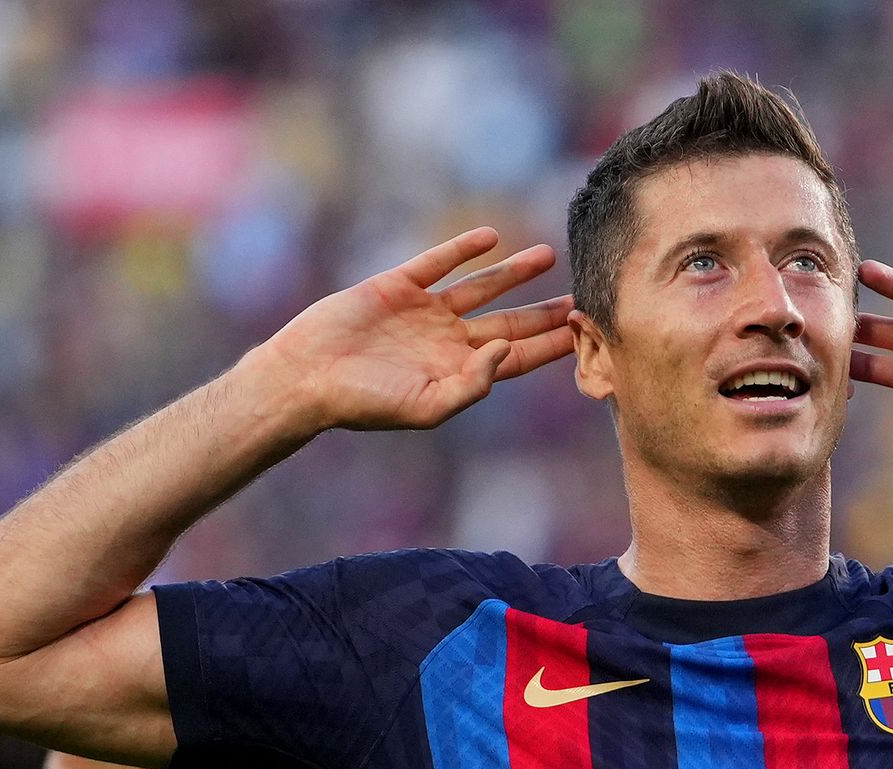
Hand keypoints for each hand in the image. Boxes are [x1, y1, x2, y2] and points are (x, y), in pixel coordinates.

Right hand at [252, 227, 573, 431]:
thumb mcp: (426, 406)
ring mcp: (423, 312)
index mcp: (458, 372)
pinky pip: (437, 262)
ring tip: (548, 255)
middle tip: (583, 295)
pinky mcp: (397, 286)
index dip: (550, 345)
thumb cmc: (364, 403)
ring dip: (514, 272)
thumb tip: (508, 351)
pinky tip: (489, 237)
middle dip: (544, 311)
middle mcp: (447, 340)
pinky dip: (461, 249)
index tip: (585, 331)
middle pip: (509, 321)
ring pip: (480, 287)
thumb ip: (472, 384)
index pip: (517, 357)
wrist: (307, 377)